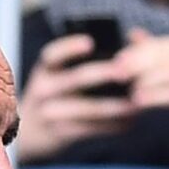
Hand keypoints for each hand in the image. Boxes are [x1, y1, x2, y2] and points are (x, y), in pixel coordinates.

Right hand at [14, 32, 136, 163]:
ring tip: (136, 105)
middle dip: (104, 74)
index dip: (69, 47)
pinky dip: (112, 126)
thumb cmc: (57, 95)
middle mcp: (44, 88)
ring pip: (88, 108)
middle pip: (76, 79)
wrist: (32, 132)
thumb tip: (135, 36)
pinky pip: (90, 129)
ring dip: (115, 106)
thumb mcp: (58, 75)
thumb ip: (87, 60)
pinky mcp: (61, 133)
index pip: (52, 54)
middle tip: (127, 72)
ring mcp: (50, 112)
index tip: (90, 42)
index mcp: (45, 70)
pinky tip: (129, 122)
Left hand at [121, 30, 168, 144]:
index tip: (117, 61)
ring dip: (142, 83)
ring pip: (164, 74)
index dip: (135, 52)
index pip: (160, 44)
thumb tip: (133, 34)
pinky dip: (153, 97)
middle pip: (160, 56)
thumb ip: (160, 51)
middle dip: (134, 65)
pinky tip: (138, 102)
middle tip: (115, 75)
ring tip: (127, 92)